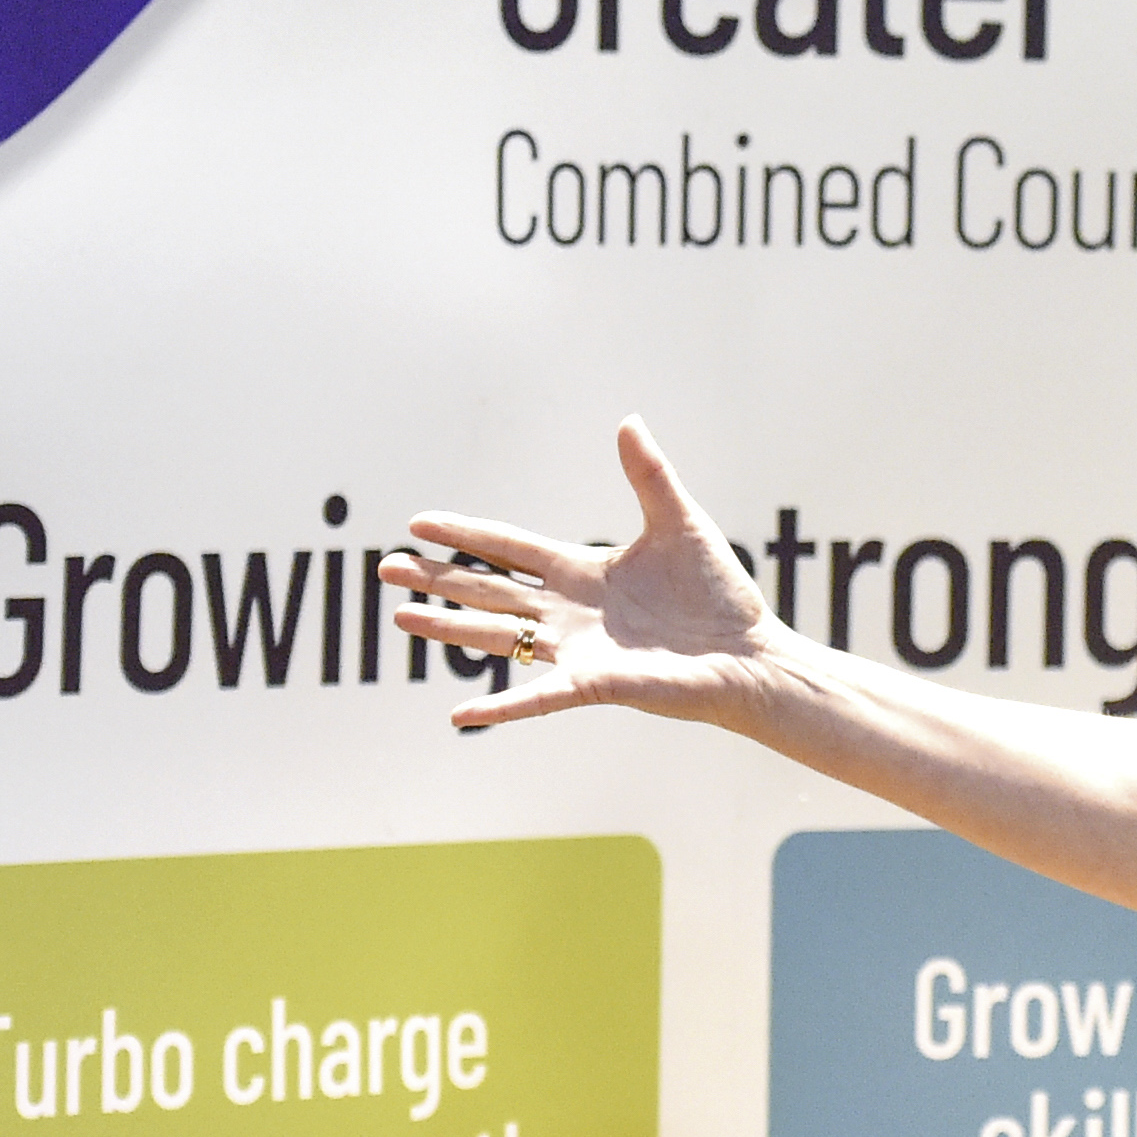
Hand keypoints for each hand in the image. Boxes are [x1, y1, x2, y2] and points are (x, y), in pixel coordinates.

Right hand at [378, 418, 773, 732]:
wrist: (750, 654)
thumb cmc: (720, 594)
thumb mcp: (680, 523)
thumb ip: (648, 476)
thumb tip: (628, 420)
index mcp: (584, 570)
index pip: (508, 546)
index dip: (464, 533)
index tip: (417, 523)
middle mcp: (570, 611)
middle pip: (488, 589)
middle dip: (437, 578)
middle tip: (386, 569)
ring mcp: (577, 650)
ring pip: (497, 635)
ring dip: (448, 628)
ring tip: (401, 617)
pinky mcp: (594, 684)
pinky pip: (537, 697)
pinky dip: (500, 707)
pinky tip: (459, 716)